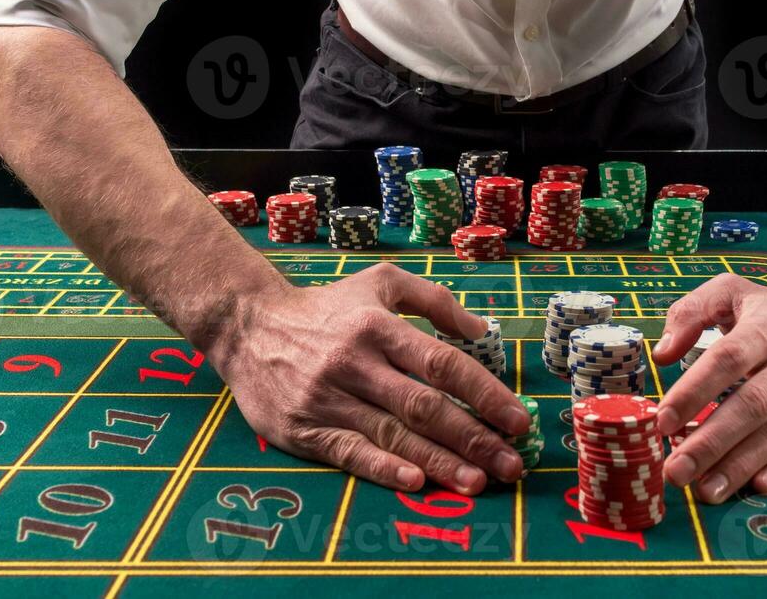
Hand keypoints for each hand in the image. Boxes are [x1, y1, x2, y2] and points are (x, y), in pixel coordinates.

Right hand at [208, 262, 531, 494]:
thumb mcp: (380, 284)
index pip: (442, 364)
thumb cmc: (327, 307)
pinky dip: (384, 469)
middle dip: (473, 437)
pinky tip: (416, 483)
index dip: (484, 394)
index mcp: (378, 327)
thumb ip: (433, 299)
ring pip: (392, 435)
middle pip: (423, 406)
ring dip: (439, 462)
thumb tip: (480, 330)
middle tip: (511, 464)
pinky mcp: (303, 429)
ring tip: (478, 482)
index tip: (517, 419)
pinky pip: (350, 453)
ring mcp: (328, 399)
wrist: (248, 326)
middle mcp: (355, 363)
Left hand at [652, 269, 766, 503]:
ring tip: (705, 490)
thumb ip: (691, 312)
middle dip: (710, 442)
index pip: (727, 359)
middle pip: (751, 405)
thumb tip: (662, 354)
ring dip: (740, 466)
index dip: (694, 391)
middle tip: (676, 470)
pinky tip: (758, 487)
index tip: (663, 421)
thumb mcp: (733, 292)